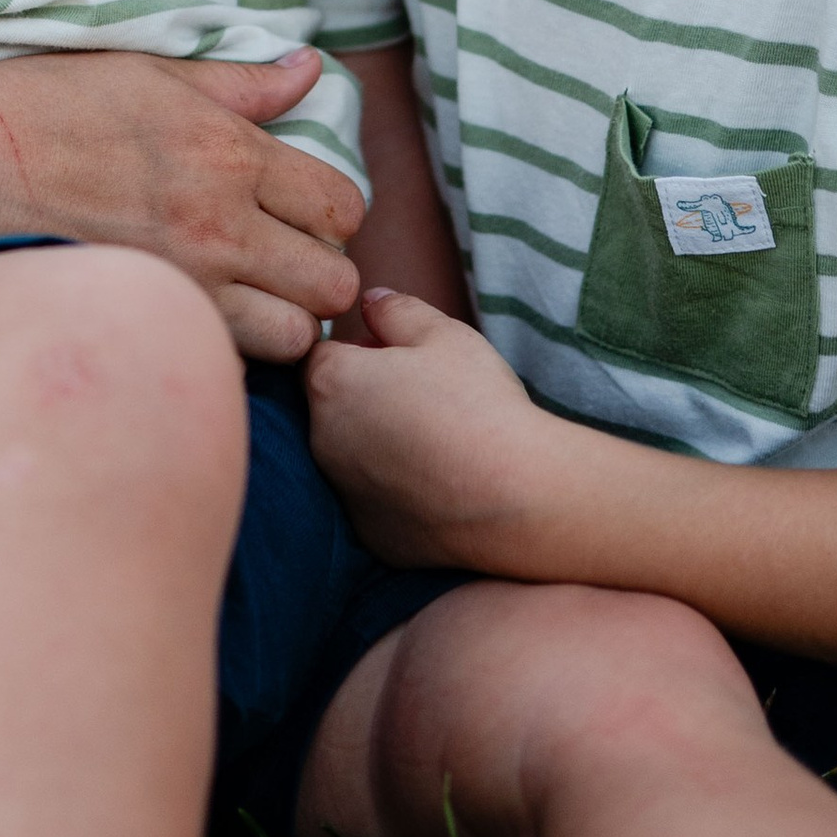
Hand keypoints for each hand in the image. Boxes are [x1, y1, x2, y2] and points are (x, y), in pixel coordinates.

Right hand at [0, 50, 362, 360]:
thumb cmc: (47, 107)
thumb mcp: (149, 73)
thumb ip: (240, 83)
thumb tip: (310, 69)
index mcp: (230, 154)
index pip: (343, 207)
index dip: (334, 214)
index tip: (302, 213)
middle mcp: (220, 227)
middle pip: (334, 284)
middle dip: (320, 277)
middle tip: (284, 265)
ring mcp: (185, 285)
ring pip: (294, 340)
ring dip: (284, 325)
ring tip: (250, 303)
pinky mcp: (145, 323)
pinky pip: (228, 363)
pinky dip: (230, 353)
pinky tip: (202, 324)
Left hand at [305, 287, 581, 565]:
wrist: (517, 498)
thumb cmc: (478, 405)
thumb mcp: (443, 334)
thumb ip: (396, 310)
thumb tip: (370, 301)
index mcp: (331, 384)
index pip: (319, 354)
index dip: (357, 348)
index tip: (396, 356)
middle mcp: (322, 441)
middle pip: (330, 406)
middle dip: (365, 396)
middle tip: (424, 395)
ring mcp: (344, 492)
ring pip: (351, 456)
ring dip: (379, 444)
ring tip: (438, 440)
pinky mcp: (371, 534)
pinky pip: (375, 501)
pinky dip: (397, 490)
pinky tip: (442, 483)